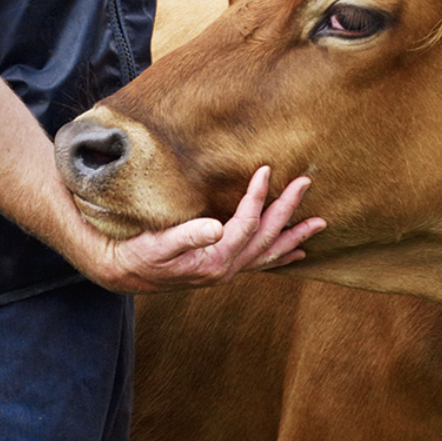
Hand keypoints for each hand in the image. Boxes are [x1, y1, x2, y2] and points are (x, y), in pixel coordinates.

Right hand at [79, 167, 324, 294]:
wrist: (123, 273)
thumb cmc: (137, 254)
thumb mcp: (156, 244)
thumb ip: (186, 236)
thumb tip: (216, 226)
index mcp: (214, 260)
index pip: (246, 224)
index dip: (257, 196)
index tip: (265, 169)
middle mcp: (226, 268)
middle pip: (266, 237)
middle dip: (288, 210)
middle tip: (305, 183)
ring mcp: (227, 270)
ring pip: (269, 253)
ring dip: (294, 236)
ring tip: (319, 223)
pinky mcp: (222, 268)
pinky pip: (260, 263)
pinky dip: (280, 256)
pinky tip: (296, 252)